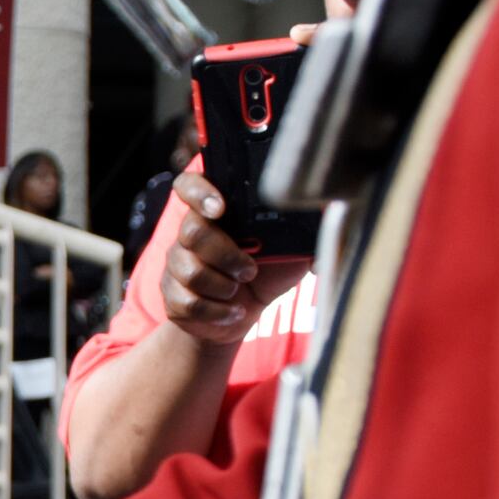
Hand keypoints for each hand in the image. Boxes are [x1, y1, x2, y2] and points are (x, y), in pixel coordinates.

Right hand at [157, 175, 299, 347]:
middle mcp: (190, 234)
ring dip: (223, 286)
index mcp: (215, 212)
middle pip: (193, 232)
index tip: (220, 208)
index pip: (189, 185)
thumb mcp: (293, 247)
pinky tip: (232, 311)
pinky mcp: (173, 296)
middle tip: (250, 270)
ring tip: (239, 292)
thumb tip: (325, 211)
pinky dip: (218, 312)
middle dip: (227, 255)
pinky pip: (188, 303)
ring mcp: (177, 265)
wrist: (244, 313)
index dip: (199, 192)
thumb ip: (305, 227)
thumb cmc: (268, 273)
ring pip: (190, 272)